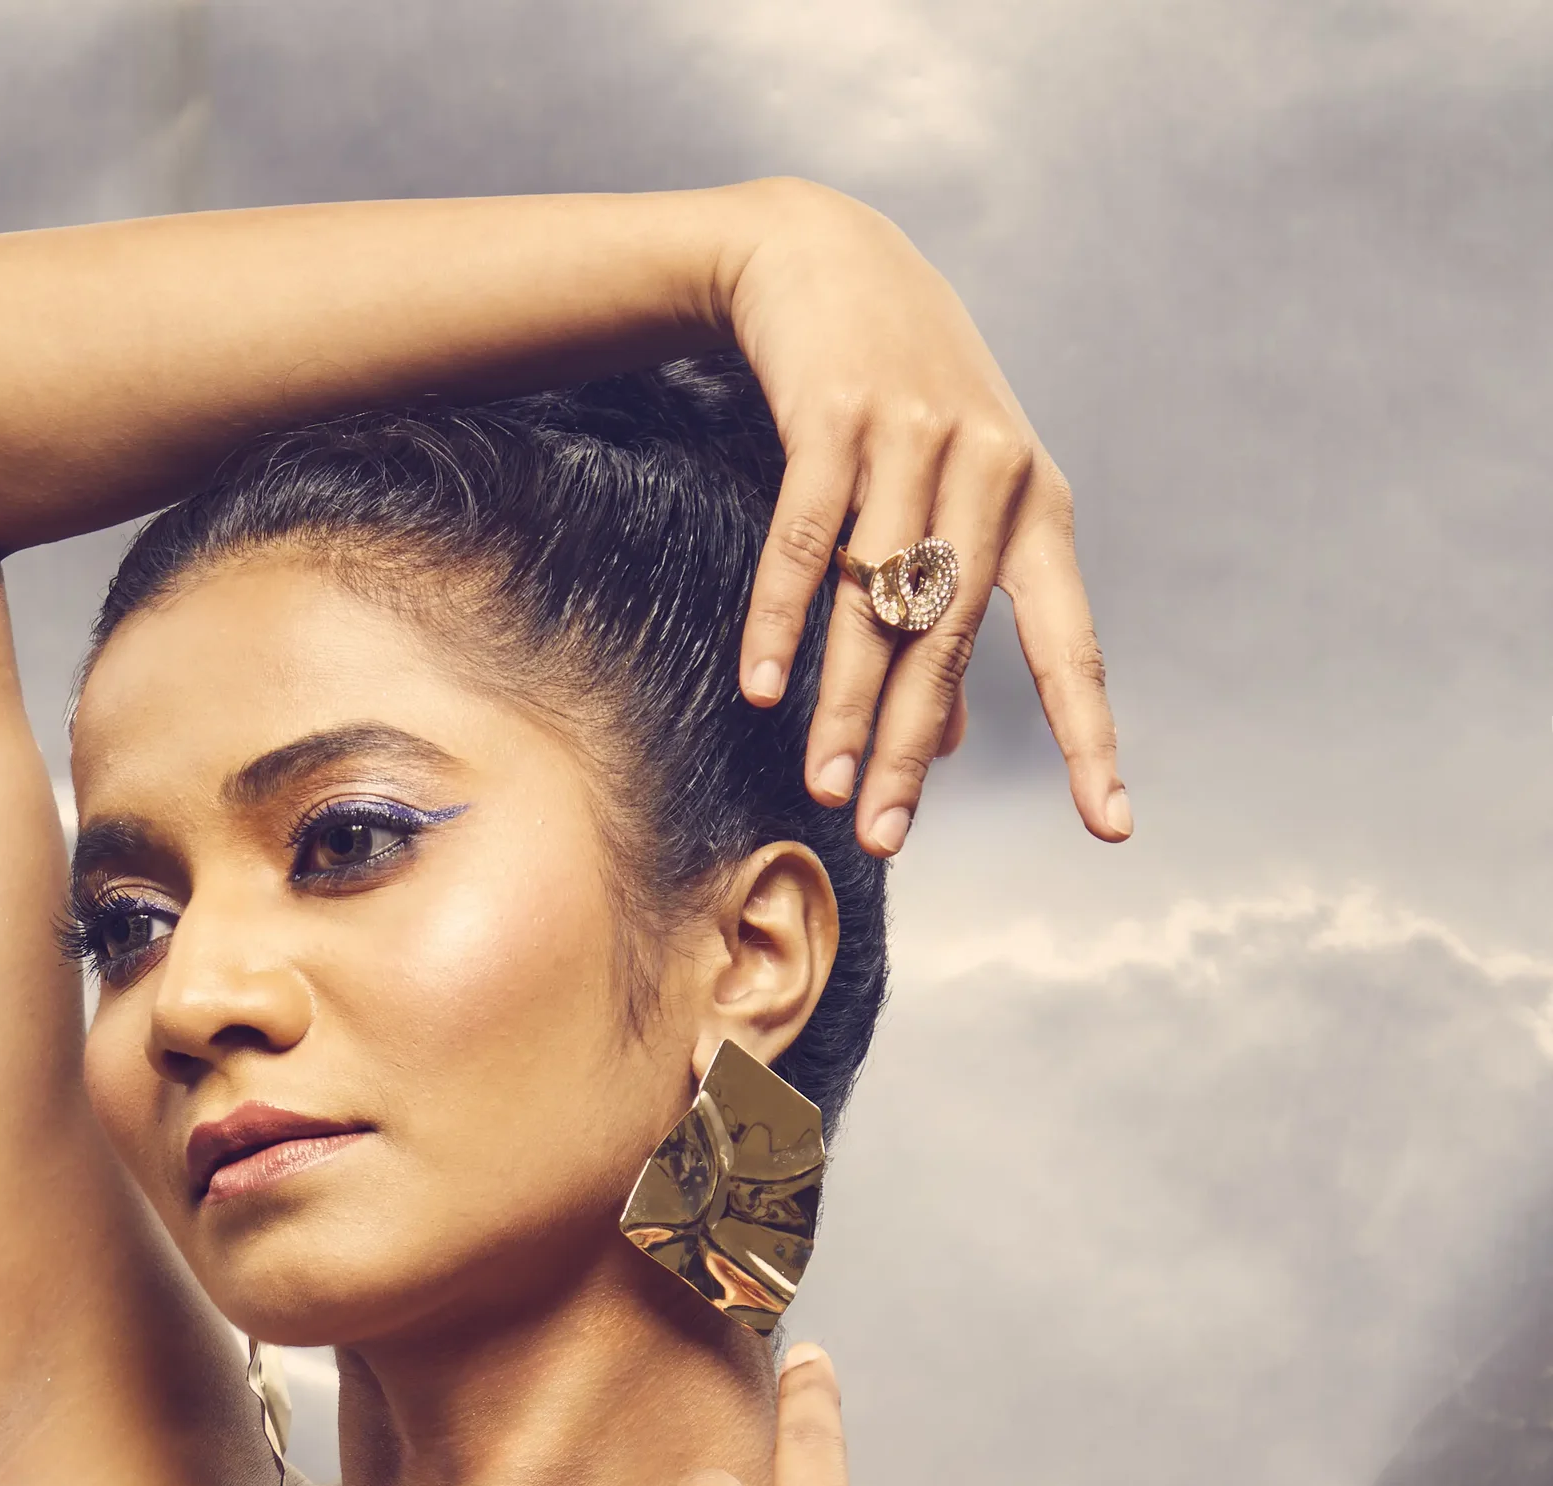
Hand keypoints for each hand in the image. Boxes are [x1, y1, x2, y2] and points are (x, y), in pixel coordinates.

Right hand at [714, 182, 1124, 861]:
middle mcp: (993, 473)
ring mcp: (915, 440)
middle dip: (915, 745)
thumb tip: (952, 747)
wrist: (826, 261)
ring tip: (827, 788)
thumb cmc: (901, 401)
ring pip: (881, 601)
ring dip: (848, 702)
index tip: (1112, 828)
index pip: (1072, 646)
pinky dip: (779, 618)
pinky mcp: (836, 418)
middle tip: (886, 839)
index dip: (1091, 738)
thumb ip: (955, 619)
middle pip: (954, 639)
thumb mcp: (954, 498)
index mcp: (1040, 508)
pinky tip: (759, 689)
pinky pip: (806, 540)